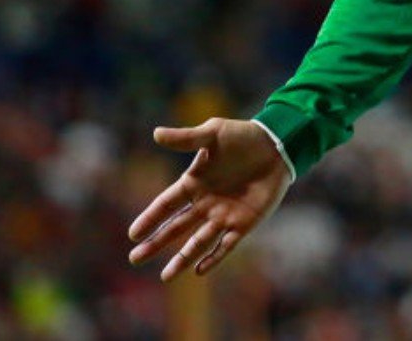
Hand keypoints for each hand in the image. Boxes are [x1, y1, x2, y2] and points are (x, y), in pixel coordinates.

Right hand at [127, 117, 291, 280]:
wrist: (278, 145)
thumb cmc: (243, 136)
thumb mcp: (212, 134)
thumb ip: (186, 138)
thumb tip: (156, 134)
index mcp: (194, 183)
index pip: (166, 204)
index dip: (150, 219)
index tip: (133, 234)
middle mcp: (205, 203)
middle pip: (176, 228)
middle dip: (156, 244)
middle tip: (135, 259)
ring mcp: (224, 215)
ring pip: (197, 242)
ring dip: (182, 258)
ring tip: (165, 277)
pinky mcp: (244, 223)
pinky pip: (226, 245)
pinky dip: (213, 257)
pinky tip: (199, 270)